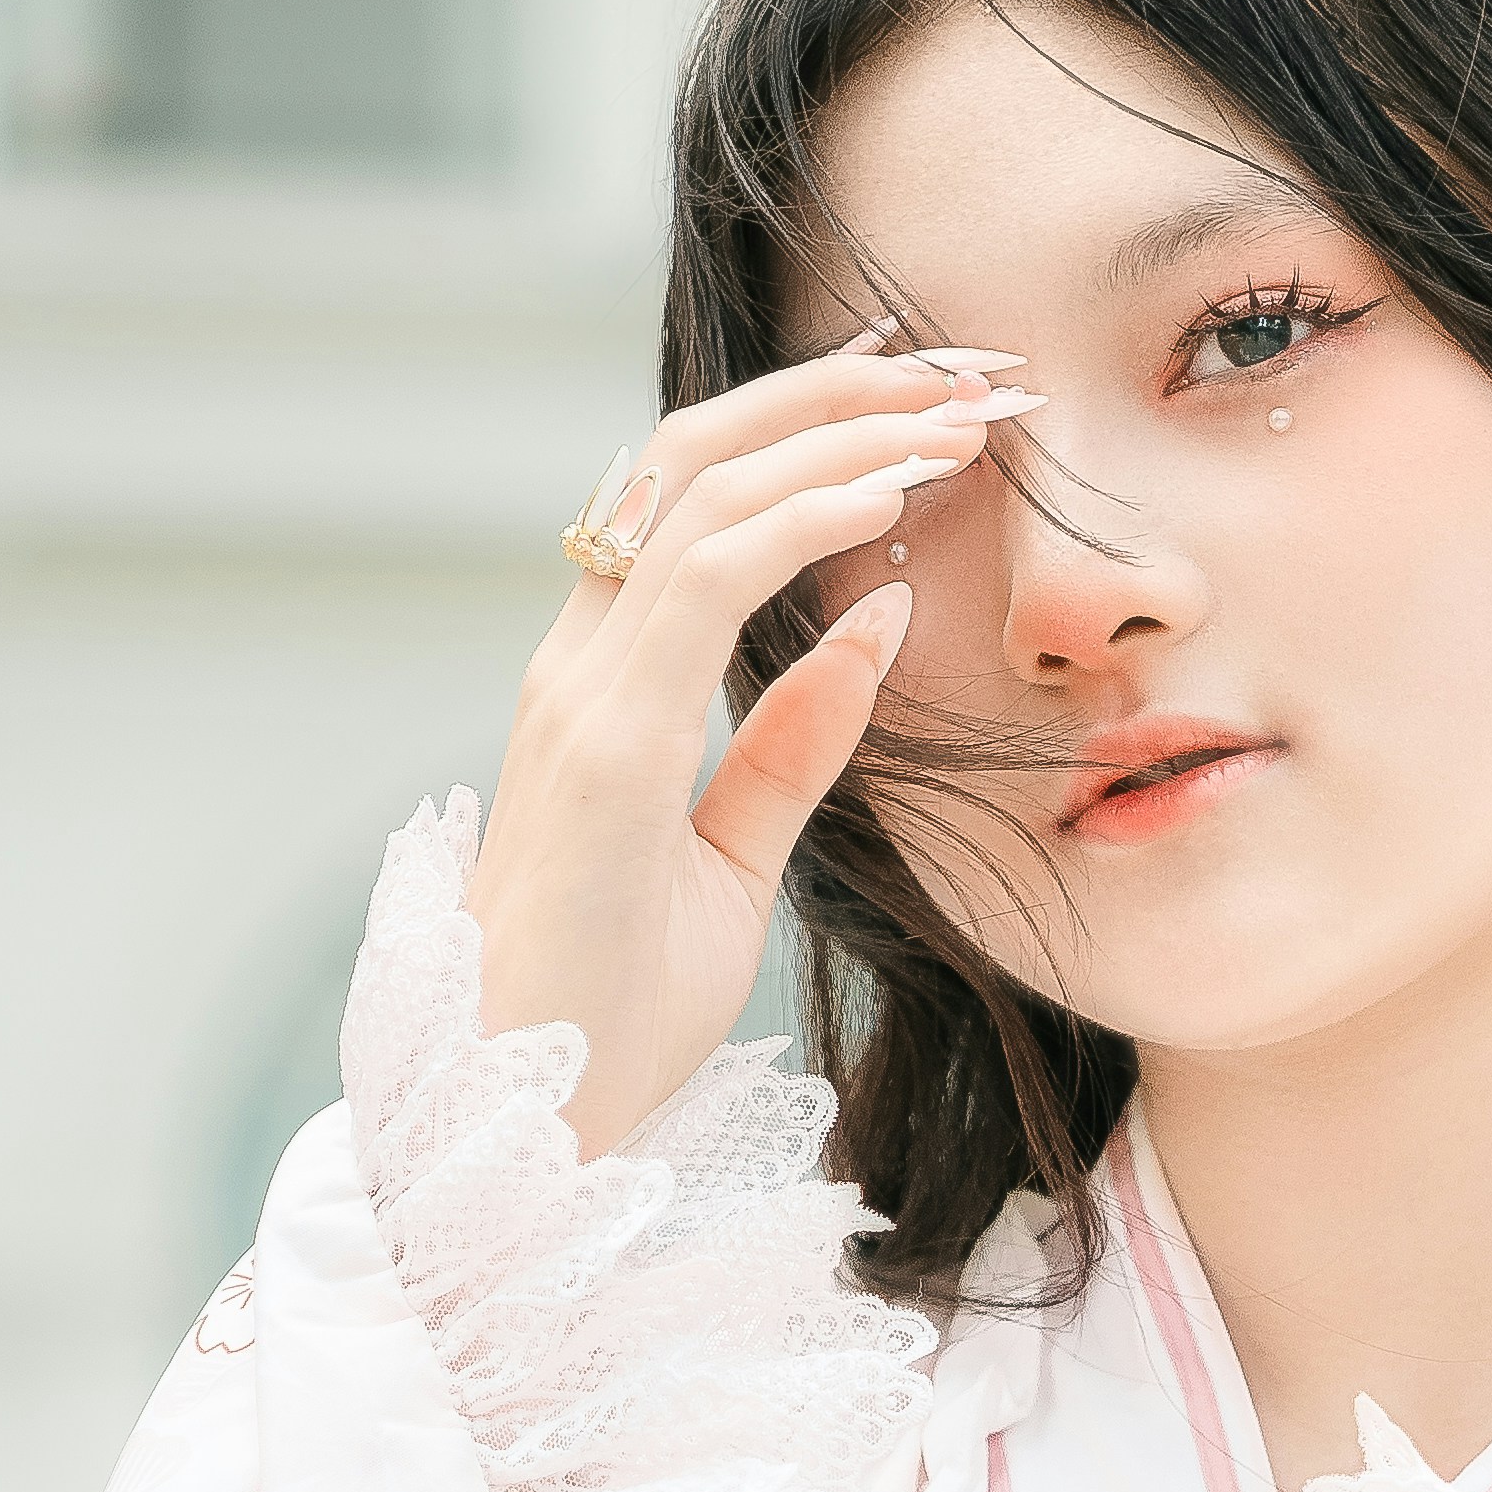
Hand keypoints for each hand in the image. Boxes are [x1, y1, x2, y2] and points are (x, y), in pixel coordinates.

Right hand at [468, 346, 1028, 1159]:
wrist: (525, 1120)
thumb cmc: (613, 1014)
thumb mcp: (733, 863)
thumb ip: (793, 745)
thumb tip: (879, 623)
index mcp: (600, 684)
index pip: (690, 499)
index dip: (804, 429)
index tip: (923, 402)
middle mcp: (579, 664)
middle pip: (691, 456)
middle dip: (834, 394)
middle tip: (967, 371)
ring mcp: (583, 696)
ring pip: (701, 489)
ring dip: (842, 436)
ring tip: (959, 413)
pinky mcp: (607, 746)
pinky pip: (705, 581)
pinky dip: (803, 519)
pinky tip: (891, 494)